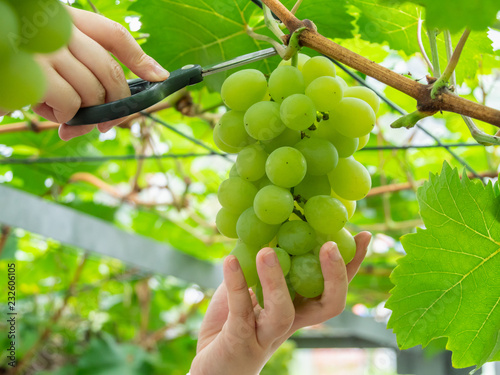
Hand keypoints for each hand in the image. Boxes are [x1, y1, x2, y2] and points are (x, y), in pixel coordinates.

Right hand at [33, 7, 168, 140]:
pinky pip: (71, 103)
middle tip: (106, 124)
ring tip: (58, 110)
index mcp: (66, 21)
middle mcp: (58, 30)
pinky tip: (50, 113)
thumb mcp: (49, 62)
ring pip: (93, 91)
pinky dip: (66, 116)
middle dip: (116, 104)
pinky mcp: (33, 72)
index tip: (160, 78)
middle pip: (110, 71)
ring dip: (82, 112)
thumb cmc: (16, 62)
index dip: (141, 59)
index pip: (113, 35)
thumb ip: (81, 81)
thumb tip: (105, 120)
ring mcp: (46, 50)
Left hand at [191, 232, 370, 374]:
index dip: (350, 266)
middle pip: (326, 306)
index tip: (363, 236)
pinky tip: (230, 260)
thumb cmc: (231, 323)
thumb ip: (260, 263)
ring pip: (282, 312)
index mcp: (297, 309)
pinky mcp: (240, 340)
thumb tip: (270, 222)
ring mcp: (266, 335)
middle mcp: (289, 323)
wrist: (208, 369)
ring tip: (267, 251)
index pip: (332, 288)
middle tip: (330, 245)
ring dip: (276, 280)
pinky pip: (240, 311)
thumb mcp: (249, 288)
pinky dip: (236, 283)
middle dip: (335, 276)